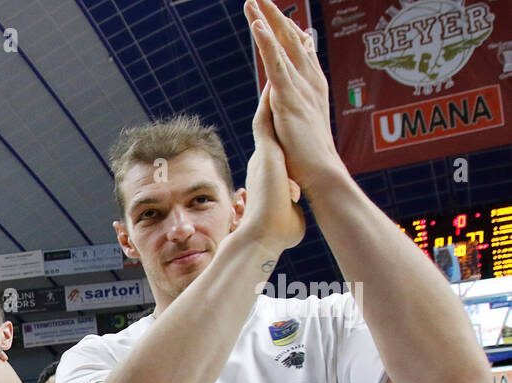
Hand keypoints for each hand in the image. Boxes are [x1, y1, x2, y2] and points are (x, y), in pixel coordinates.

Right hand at [238, 85, 304, 257]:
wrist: (264, 237)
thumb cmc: (277, 232)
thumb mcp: (289, 213)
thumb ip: (291, 204)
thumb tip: (296, 207)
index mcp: (270, 172)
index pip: (275, 142)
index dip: (278, 122)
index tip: (283, 107)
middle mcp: (264, 159)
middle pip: (269, 123)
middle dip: (273, 100)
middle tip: (276, 78)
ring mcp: (263, 154)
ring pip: (265, 116)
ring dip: (270, 93)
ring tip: (275, 71)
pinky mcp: (265, 153)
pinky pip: (264, 120)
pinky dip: (267, 101)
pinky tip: (273, 81)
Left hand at [245, 0, 342, 191]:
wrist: (322, 175)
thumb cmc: (311, 161)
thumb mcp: (303, 131)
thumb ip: (296, 115)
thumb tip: (290, 114)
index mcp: (313, 89)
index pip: (300, 54)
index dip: (290, 33)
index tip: (281, 16)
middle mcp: (310, 83)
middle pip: (290, 42)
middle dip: (276, 17)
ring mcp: (301, 89)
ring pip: (282, 46)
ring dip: (268, 20)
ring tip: (252, 1)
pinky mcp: (290, 98)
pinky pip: (276, 65)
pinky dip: (267, 43)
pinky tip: (258, 25)